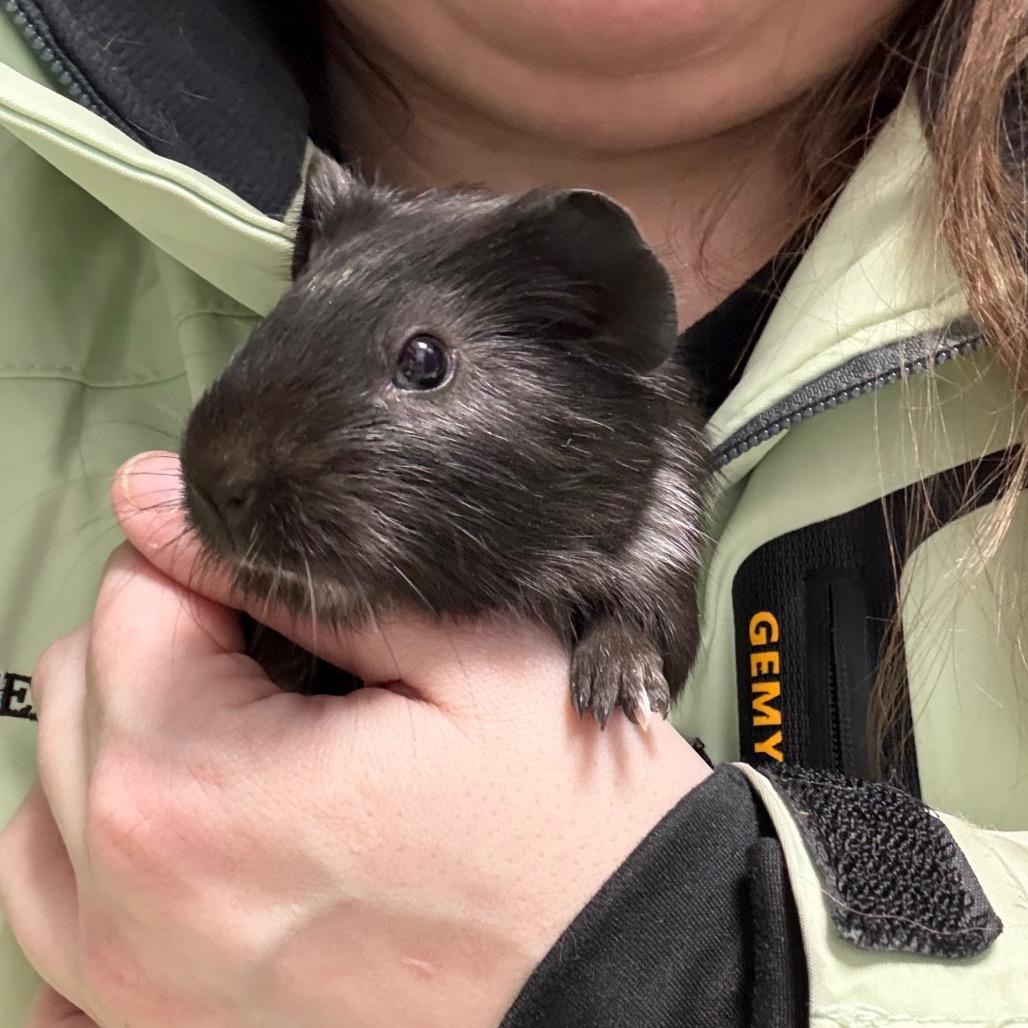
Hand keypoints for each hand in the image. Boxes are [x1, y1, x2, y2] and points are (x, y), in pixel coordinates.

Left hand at [0, 452, 709, 1027]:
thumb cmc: (562, 829)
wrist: (617, 975)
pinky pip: (59, 934)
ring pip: (45, 807)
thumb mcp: (471, 661)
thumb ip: (302, 577)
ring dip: (126, 743)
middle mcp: (138, 903)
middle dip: (172, 643)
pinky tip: (185, 847)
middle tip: (287, 658)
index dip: (214, 566)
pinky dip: (98, 870)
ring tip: (241, 736)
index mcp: (201, 790)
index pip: (128, 604)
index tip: (288, 587)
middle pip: (79, 691)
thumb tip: (164, 503)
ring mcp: (138, 988)